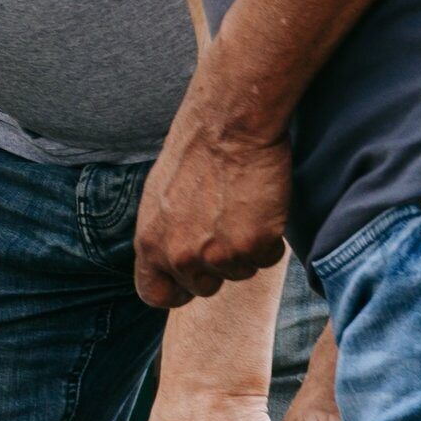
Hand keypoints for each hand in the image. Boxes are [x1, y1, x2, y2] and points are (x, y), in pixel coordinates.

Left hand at [135, 97, 290, 306]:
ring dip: (245, 249)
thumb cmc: (194, 154)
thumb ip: (163, 237)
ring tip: (241, 208)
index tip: (191, 278)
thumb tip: (169, 260)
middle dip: (217, 265)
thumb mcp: (159, 200)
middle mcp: (179, 256)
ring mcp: (217, 254)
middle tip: (226, 227)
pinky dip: (270, 239)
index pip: (155, 294)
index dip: (176, 290)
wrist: (227, 126)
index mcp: (149, 243)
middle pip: (204, 287)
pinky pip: (268, 259)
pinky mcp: (253, 245)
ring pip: (240, 272)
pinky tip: (260, 207)